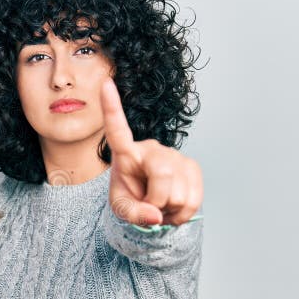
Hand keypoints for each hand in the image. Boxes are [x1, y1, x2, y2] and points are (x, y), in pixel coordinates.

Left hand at [101, 79, 202, 225]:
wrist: (152, 205)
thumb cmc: (131, 198)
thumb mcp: (122, 209)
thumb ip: (133, 215)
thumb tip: (155, 216)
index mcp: (126, 153)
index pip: (117, 129)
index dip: (111, 107)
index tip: (105, 82)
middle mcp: (151, 148)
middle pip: (162, 173)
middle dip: (157, 199)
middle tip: (149, 205)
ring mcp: (174, 155)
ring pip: (180, 193)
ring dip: (169, 209)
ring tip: (159, 203)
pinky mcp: (192, 166)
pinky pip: (194, 198)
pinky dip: (184, 212)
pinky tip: (173, 206)